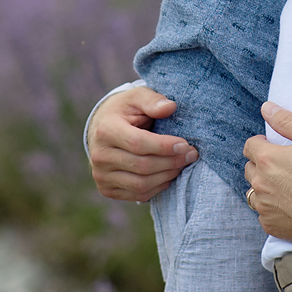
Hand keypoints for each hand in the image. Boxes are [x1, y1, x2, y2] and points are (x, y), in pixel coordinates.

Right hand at [87, 86, 195, 201]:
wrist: (102, 130)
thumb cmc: (125, 111)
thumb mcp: (137, 97)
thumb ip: (152, 100)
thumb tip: (170, 107)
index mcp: (105, 130)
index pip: (138, 143)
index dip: (164, 146)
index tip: (185, 144)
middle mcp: (99, 156)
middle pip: (142, 166)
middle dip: (171, 162)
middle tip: (191, 154)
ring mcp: (101, 175)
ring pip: (141, 184)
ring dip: (168, 175)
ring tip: (182, 163)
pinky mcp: (107, 189)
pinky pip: (138, 194)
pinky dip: (158, 187)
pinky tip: (168, 174)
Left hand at [244, 104, 291, 248]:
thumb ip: (287, 121)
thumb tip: (267, 108)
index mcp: (267, 159)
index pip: (250, 146)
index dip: (263, 144)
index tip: (278, 149)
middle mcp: (260, 184)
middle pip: (249, 169)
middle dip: (262, 165)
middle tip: (286, 168)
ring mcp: (264, 207)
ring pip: (254, 192)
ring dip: (265, 188)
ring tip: (289, 188)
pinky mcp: (271, 225)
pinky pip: (264, 213)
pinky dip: (273, 209)